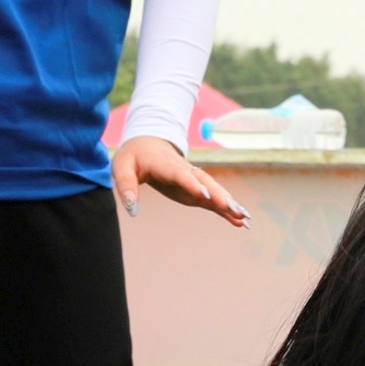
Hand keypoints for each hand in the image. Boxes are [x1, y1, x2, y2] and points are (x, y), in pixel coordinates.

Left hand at [112, 134, 244, 225]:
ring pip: (213, 190)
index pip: (179, 173)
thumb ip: (126, 187)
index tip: (203, 194)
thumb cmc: (133, 156)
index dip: (191, 183)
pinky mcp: (195, 190)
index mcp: (164, 163)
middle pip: (204, 181)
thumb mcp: (121, 167)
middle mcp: (184, 170)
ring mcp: (192, 180)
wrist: (148, 144)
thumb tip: (132, 210)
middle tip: (232, 208)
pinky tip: (239, 221)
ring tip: (244, 217)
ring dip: (229, 203)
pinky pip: (212, 200)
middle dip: (219, 194)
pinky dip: (226, 210)